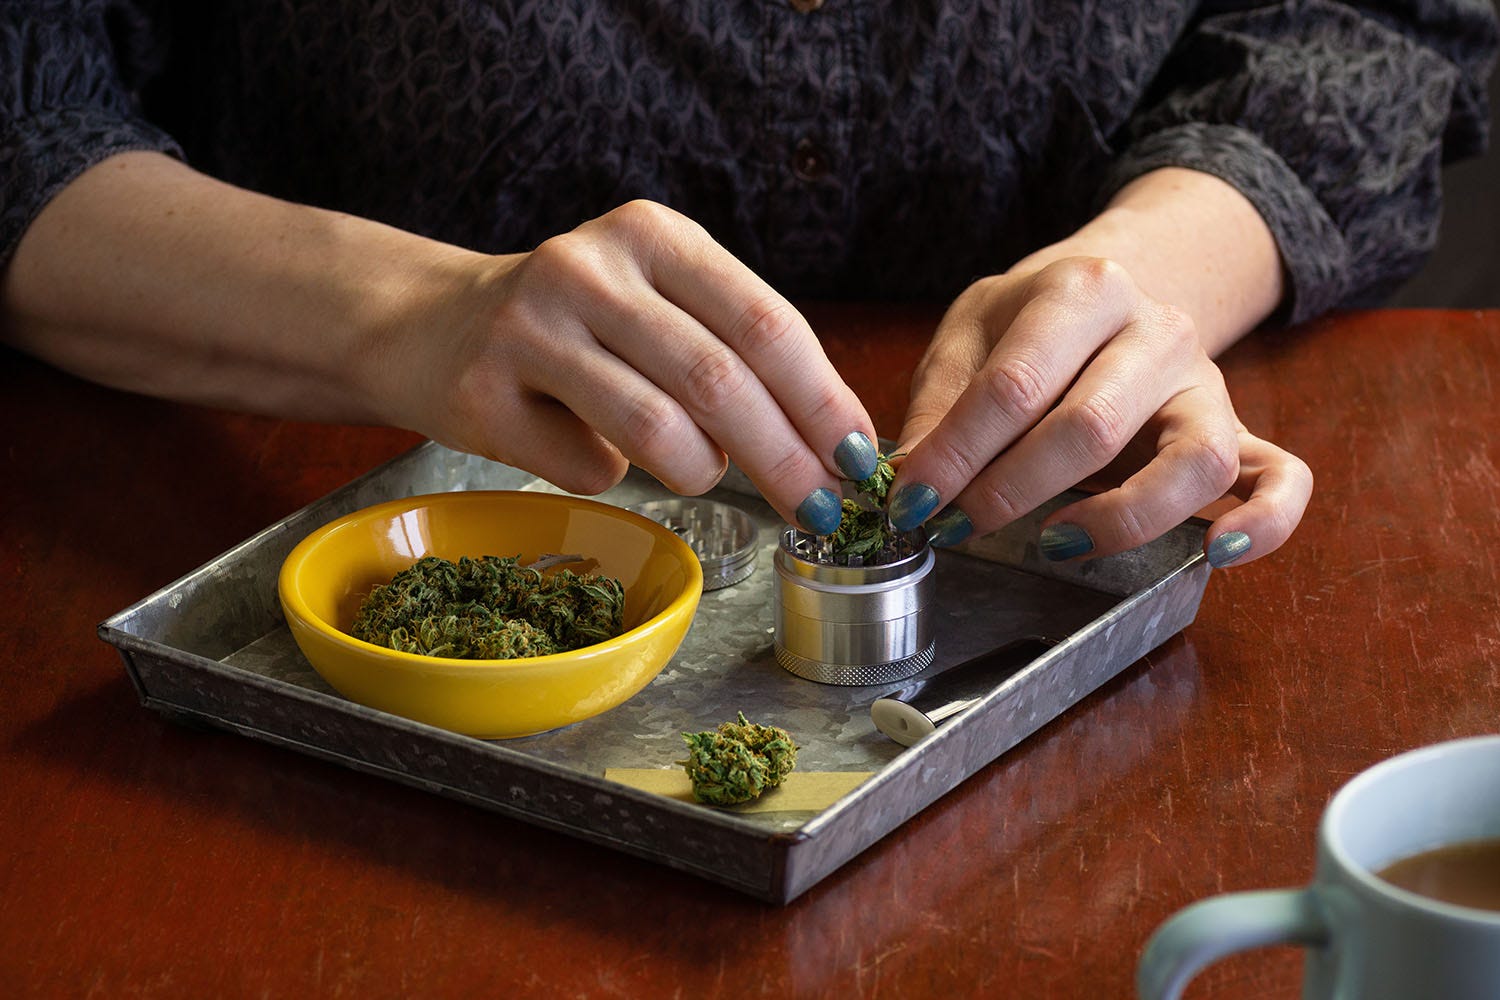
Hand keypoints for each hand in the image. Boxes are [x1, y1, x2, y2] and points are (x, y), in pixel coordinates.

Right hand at [395, 199, 878, 531]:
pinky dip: (612, 478)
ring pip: (657, 432)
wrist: (432, 326)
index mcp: (652, 233)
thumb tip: (836, 445)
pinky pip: (589, 469)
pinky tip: (588, 448)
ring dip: (699, 471)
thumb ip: (735, 349)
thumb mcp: (656, 299)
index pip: (764, 322)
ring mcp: (529, 329)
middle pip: (719, 382)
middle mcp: (588, 268)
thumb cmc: (577, 324)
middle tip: (821, 510)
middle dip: (785, 459)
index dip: (823, 400)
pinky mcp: (484, 395)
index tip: (860, 459)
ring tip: (694, 468)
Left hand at [886, 256, 1310, 566]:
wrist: (1107, 296)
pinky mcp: (1240, 432)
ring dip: (1120, 518)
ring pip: (1194, 460)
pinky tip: (1216, 553)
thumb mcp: (969, 335)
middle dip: (1013, 489)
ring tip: (1055, 542)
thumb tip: (914, 479)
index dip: (955, 453)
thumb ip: (942, 401)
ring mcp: (1207, 386)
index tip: (911, 500)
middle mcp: (1159, 332)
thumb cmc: (1026, 326)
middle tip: (959, 523)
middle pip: (1093, 426)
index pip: (1016, 383)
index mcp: (1085, 291)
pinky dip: (1264, 522)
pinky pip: (1282, 478)